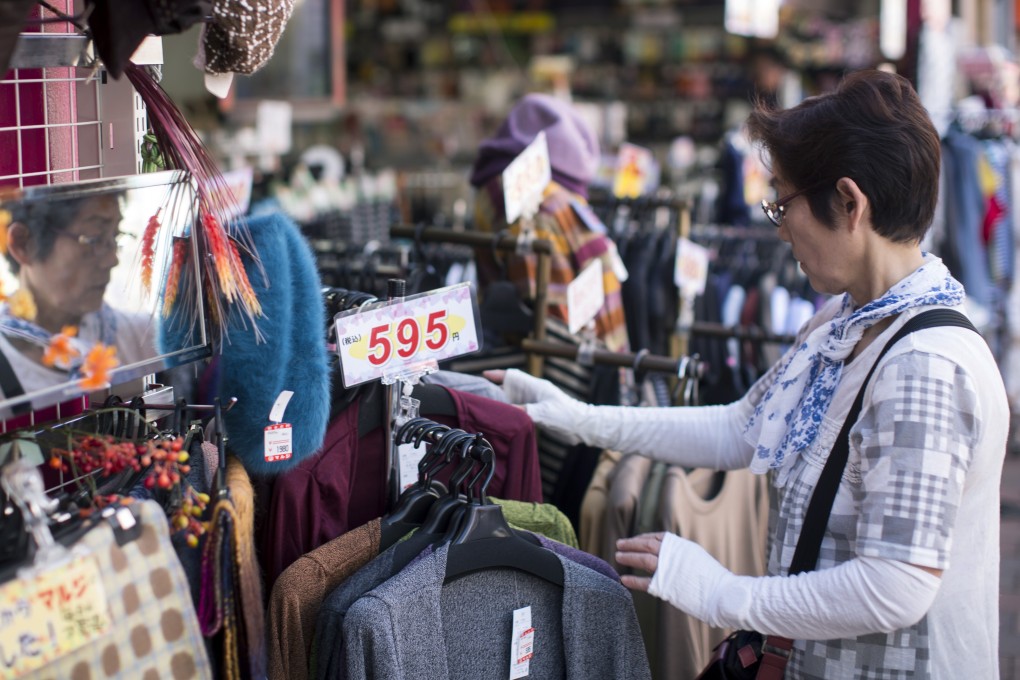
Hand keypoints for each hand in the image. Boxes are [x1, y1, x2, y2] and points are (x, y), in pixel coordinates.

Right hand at [484, 368, 588, 445]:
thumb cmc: (566, 416)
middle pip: (508, 387)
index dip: (497, 375)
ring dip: (499, 403)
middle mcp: (532, 393)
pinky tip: (499, 419)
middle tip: (476, 393)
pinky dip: (507, 413)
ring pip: (511, 400)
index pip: (512, 376)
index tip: (483, 375)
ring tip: (482, 406)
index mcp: (534, 386)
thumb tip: (504, 411)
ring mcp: (533, 403)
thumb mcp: (543, 413)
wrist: (582, 427)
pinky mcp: (535, 414)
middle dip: (493, 389)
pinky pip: (516, 411)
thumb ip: (524, 411)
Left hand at [618, 532, 735, 627]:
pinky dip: (632, 580)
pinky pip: (644, 582)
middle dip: (630, 544)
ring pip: (642, 559)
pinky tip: (623, 579)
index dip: (642, 538)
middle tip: (619, 544)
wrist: (723, 594)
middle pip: (646, 545)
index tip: (633, 540)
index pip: (656, 537)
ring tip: (618, 556)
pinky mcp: (665, 586)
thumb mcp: (697, 557)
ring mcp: (668, 569)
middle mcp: (673, 553)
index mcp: (680, 545)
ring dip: (628, 557)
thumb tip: (671, 554)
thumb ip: (681, 554)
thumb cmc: (713, 579)